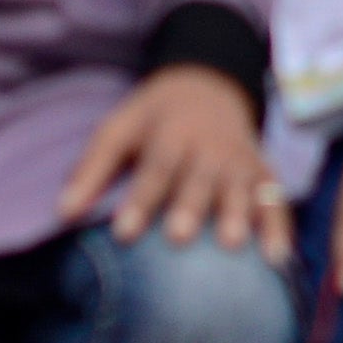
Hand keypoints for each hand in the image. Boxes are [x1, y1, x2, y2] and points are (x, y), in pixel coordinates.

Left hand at [58, 62, 293, 257]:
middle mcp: (210, 146)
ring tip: (233, 245)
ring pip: (241, 186)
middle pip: (200, 177)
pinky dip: (279, 226)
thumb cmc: (154, 117)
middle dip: (191, 206)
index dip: (140, 200)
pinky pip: (275, 199)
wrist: (210, 84)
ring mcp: (240, 160)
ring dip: (239, 214)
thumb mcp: (119, 128)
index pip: (155, 167)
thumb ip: (92, 170)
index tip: (123, 233)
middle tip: (179, 238)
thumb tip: (63, 213)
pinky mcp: (263, 172)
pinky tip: (277, 258)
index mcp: (171, 132)